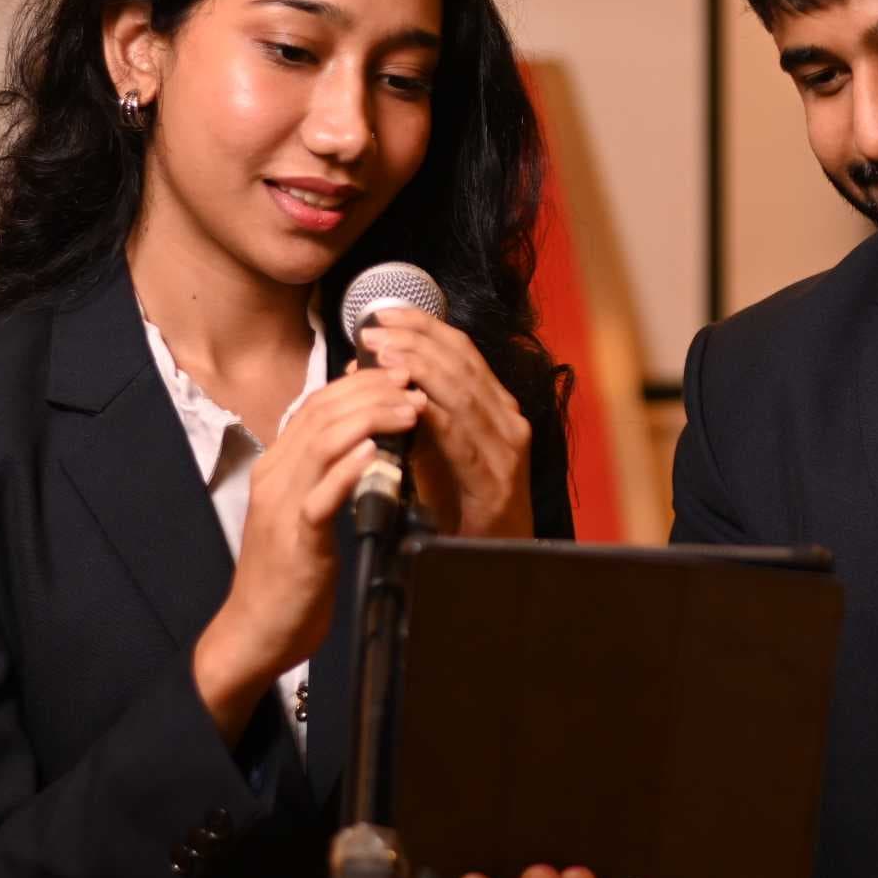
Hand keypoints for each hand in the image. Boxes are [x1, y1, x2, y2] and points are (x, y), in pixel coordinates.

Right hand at [190, 364, 422, 737]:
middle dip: (372, 390)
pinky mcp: (295, 539)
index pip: (318, 403)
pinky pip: (320, 496)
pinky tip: (378, 455)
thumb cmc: (291, 572)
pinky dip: (349, 470)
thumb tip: (366, 436)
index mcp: (279, 464)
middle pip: (321, 411)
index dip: (360, 381)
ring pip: (321, 442)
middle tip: (414, 382)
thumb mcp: (308, 510)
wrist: (257, 629)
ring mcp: (281, 505)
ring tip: (410, 409)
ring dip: (370, 420)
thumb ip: (327, 473)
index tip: (401, 370)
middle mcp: (275, 475)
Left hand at [354, 305, 534, 538]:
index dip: (423, 327)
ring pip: (464, 393)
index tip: (384, 313)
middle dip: (416, 341)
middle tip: (374, 331)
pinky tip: (410, 402)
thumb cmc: (462, 509)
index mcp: (495, 409)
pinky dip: (436, 416)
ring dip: (422, 370)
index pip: (461, 352)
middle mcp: (508, 421)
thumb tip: (369, 375)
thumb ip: (412, 414)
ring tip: (385, 354)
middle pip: (463, 364)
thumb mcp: (436, 451)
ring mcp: (506, 449)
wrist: (492, 565)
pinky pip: (464, 438)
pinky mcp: (497, 480)